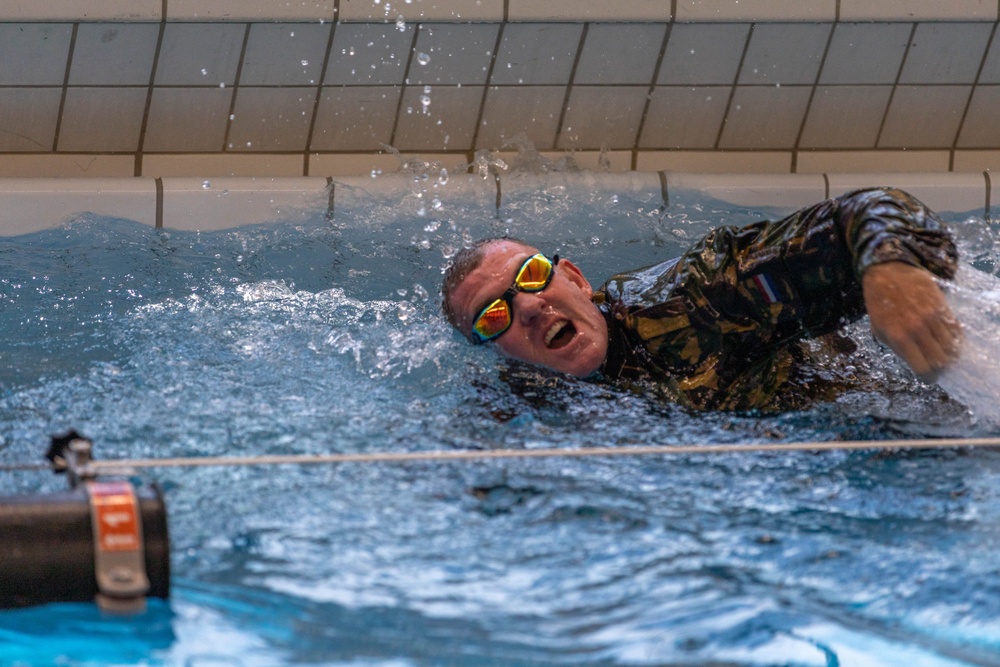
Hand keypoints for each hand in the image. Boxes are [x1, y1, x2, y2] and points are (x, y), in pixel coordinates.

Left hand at [862, 262, 961, 382]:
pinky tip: (949, 341)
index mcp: (899, 338)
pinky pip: (956, 330)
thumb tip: (916, 363)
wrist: (888, 273)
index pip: (923, 369)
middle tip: (937, 367)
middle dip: (941, 369)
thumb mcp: (879, 330)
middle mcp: (917, 329)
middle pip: (942, 361)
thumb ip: (897, 348)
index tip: (928, 378)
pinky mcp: (942, 307)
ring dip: (950, 355)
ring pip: (952, 347)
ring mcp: (932, 317)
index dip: (928, 378)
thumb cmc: (880, 304)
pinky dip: (956, 340)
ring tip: (943, 354)